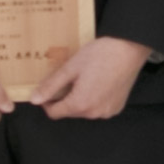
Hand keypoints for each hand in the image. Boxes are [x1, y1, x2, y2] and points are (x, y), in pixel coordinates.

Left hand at [26, 35, 153, 121]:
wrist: (129, 49)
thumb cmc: (100, 55)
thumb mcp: (71, 67)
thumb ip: (51, 86)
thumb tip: (34, 100)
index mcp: (80, 104)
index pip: (54, 113)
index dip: (46, 102)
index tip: (48, 88)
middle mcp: (94, 114)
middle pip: (70, 112)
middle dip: (64, 98)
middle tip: (69, 78)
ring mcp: (107, 112)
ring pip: (84, 110)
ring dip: (79, 99)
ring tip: (84, 78)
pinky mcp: (117, 108)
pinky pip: (98, 108)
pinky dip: (94, 99)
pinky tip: (97, 83)